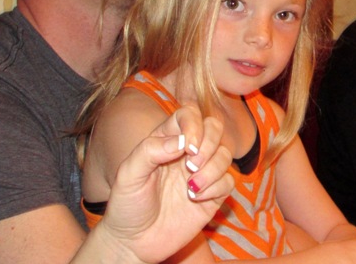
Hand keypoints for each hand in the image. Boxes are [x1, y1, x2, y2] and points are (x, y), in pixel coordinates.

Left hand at [85, 105, 233, 263]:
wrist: (133, 242)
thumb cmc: (127, 204)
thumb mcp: (128, 174)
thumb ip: (150, 150)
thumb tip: (182, 141)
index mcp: (165, 140)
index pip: (189, 114)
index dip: (194, 124)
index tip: (188, 147)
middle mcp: (186, 152)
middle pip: (214, 127)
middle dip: (209, 143)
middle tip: (191, 165)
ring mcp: (201, 172)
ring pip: (225, 154)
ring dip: (213, 168)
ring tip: (191, 187)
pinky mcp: (212, 195)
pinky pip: (229, 181)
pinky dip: (217, 187)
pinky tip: (197, 199)